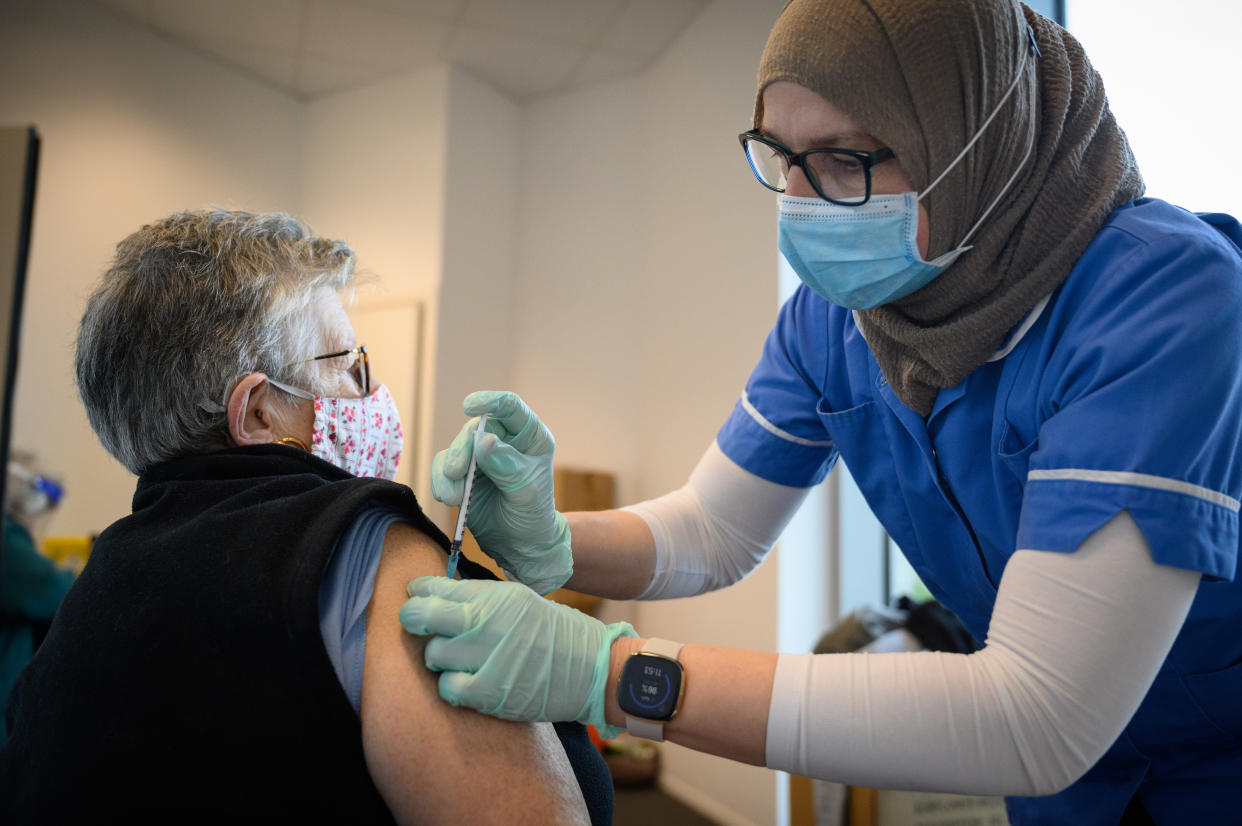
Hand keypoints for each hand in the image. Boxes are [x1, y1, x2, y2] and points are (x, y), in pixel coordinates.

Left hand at [400, 576, 636, 735]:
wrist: (590, 667)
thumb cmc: (552, 633)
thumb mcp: (518, 600)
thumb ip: (479, 598)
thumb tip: (436, 595)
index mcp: (493, 597)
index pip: (434, 588)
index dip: (419, 592)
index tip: (417, 596)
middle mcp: (486, 623)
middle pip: (422, 617)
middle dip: (416, 620)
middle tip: (423, 626)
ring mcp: (486, 658)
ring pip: (432, 654)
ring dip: (440, 657)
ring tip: (459, 658)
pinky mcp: (489, 692)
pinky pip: (447, 687)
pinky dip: (451, 685)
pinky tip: (466, 680)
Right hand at [430, 391, 571, 594]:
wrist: (519, 545)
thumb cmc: (533, 517)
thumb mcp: (528, 494)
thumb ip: (508, 467)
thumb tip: (484, 441)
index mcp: (529, 437)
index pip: (510, 407)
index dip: (490, 401)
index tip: (469, 407)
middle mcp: (504, 440)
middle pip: (475, 430)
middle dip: (461, 451)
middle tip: (455, 473)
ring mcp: (481, 456)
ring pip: (455, 449)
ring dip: (448, 471)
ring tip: (452, 497)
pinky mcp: (463, 473)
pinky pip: (443, 468)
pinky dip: (440, 481)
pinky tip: (447, 498)